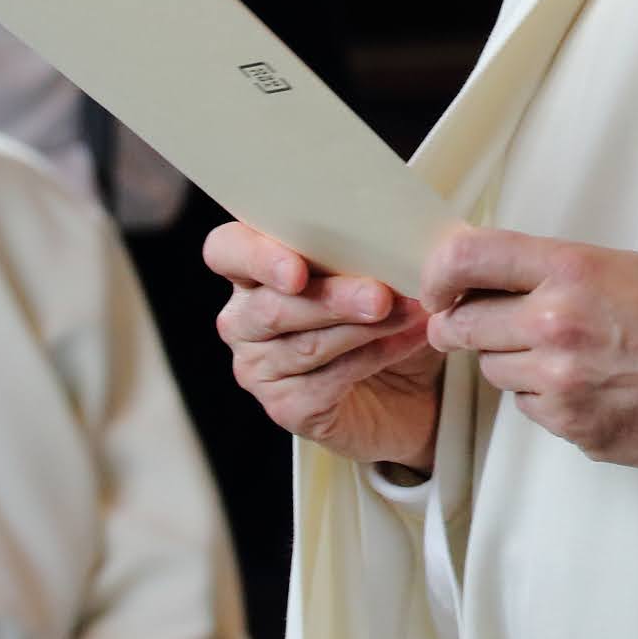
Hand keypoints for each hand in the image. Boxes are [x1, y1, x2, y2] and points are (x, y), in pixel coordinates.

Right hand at [206, 222, 441, 470]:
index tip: (296, 271)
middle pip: (272, 306)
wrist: (408, 383)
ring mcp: (259, 368)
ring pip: (305, 345)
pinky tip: (408, 340)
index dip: (255, 257)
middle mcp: (244, 319)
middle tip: (380, 296)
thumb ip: (365, 246)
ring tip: (410, 311)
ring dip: (363, 328)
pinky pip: (327, 382)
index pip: (226, 250)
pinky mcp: (286, 407)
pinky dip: (375, 357)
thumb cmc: (379, 310)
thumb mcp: (372, 267)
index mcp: (252, 268)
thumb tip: (391, 231)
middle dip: (332, 299)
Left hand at [422, 228, 637, 467]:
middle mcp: (556, 324)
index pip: (468, 258)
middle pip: (462, 326)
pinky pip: (528, 408)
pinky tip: (583, 383)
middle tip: (473, 322)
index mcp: (568, 270)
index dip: (438, 272)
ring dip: (510, 362)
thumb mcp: (612, 265)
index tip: (437, 285)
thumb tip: (480, 275)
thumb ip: (544, 270)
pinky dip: (543, 398)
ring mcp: (562, 382)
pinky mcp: (573, 427)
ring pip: (493, 371)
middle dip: (461, 325)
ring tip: (559, 352)